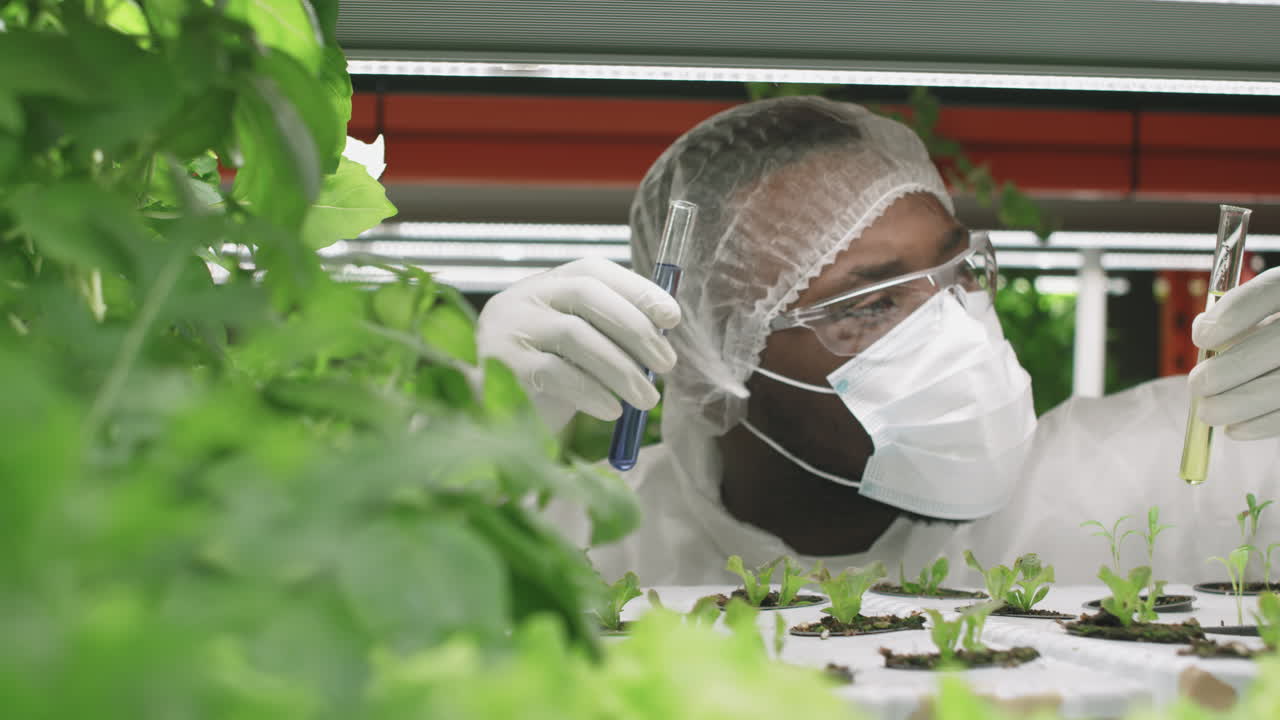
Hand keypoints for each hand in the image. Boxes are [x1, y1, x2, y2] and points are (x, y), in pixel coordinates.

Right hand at [475, 258, 679, 430]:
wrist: (489, 418)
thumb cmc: (543, 381)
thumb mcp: (577, 349)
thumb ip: (609, 332)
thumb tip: (663, 330)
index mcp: (544, 286)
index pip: (593, 271)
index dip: (637, 289)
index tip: (672, 317)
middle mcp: (522, 298)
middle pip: (586, 294)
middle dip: (635, 328)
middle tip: (666, 363)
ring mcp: (508, 329)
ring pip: (574, 335)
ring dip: (621, 368)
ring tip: (646, 400)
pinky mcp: (501, 367)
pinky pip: (555, 374)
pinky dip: (591, 392)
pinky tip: (612, 410)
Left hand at [1189, 266, 1279, 439]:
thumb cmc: (1273, 332)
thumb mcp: (1266, 311)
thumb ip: (1239, 315)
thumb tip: (1204, 332)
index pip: (1272, 291)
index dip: (1234, 313)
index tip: (1201, 337)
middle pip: (1278, 344)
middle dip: (1229, 370)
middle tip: (1197, 385)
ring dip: (1240, 403)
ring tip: (1208, 412)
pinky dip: (1264, 424)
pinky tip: (1236, 429)